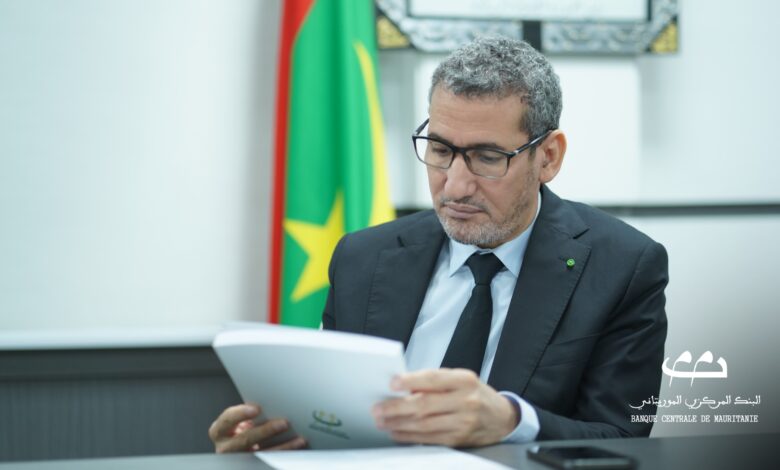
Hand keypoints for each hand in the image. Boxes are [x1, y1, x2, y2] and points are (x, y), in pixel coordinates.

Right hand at [208, 404, 306, 452]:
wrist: (240, 450)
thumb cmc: (242, 430)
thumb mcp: (240, 421)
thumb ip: (249, 414)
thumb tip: (272, 402)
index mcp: (220, 430)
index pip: (227, 420)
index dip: (240, 414)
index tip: (256, 409)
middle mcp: (225, 447)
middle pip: (245, 440)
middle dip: (265, 431)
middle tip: (284, 423)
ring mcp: (238, 460)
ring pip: (260, 455)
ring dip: (281, 447)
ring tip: (297, 439)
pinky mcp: (251, 466)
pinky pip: (269, 461)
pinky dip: (285, 454)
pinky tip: (296, 447)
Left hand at [371, 369, 518, 447]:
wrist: (502, 418)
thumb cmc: (476, 394)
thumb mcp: (461, 380)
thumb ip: (435, 382)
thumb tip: (403, 387)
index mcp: (464, 380)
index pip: (433, 379)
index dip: (411, 381)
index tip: (392, 383)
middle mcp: (465, 401)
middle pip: (425, 405)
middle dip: (396, 407)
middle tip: (378, 408)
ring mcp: (463, 422)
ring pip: (424, 424)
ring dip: (398, 424)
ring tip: (382, 421)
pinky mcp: (458, 439)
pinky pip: (429, 439)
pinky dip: (409, 436)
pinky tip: (397, 432)